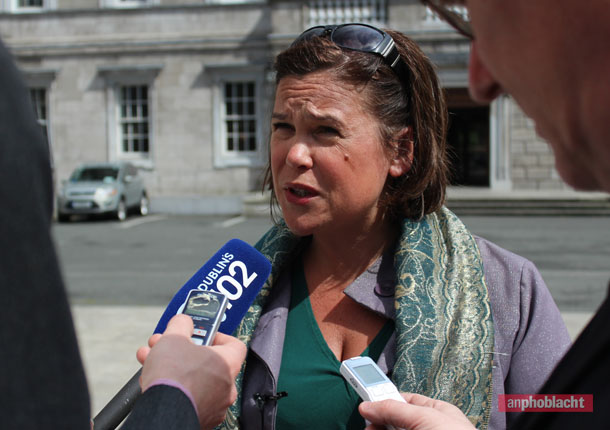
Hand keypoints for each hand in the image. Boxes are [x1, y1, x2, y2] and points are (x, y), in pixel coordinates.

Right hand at [136, 314, 246, 429]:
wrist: (161, 413)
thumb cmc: (173, 376)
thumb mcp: (174, 336)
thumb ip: (182, 324)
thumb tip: (183, 322)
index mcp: (227, 364)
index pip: (234, 345)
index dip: (216, 336)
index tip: (201, 334)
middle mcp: (226, 387)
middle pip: (207, 362)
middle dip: (182, 350)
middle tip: (166, 345)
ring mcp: (214, 405)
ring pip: (195, 380)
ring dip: (173, 368)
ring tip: (151, 360)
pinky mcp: (200, 418)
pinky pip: (189, 398)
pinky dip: (175, 389)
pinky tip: (154, 382)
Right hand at [359, 393, 475, 429]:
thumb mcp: (424, 418)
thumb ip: (395, 409)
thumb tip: (368, 405)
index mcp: (437, 412)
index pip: (405, 400)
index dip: (385, 400)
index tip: (366, 403)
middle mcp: (429, 429)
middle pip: (395, 422)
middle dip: (379, 423)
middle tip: (369, 427)